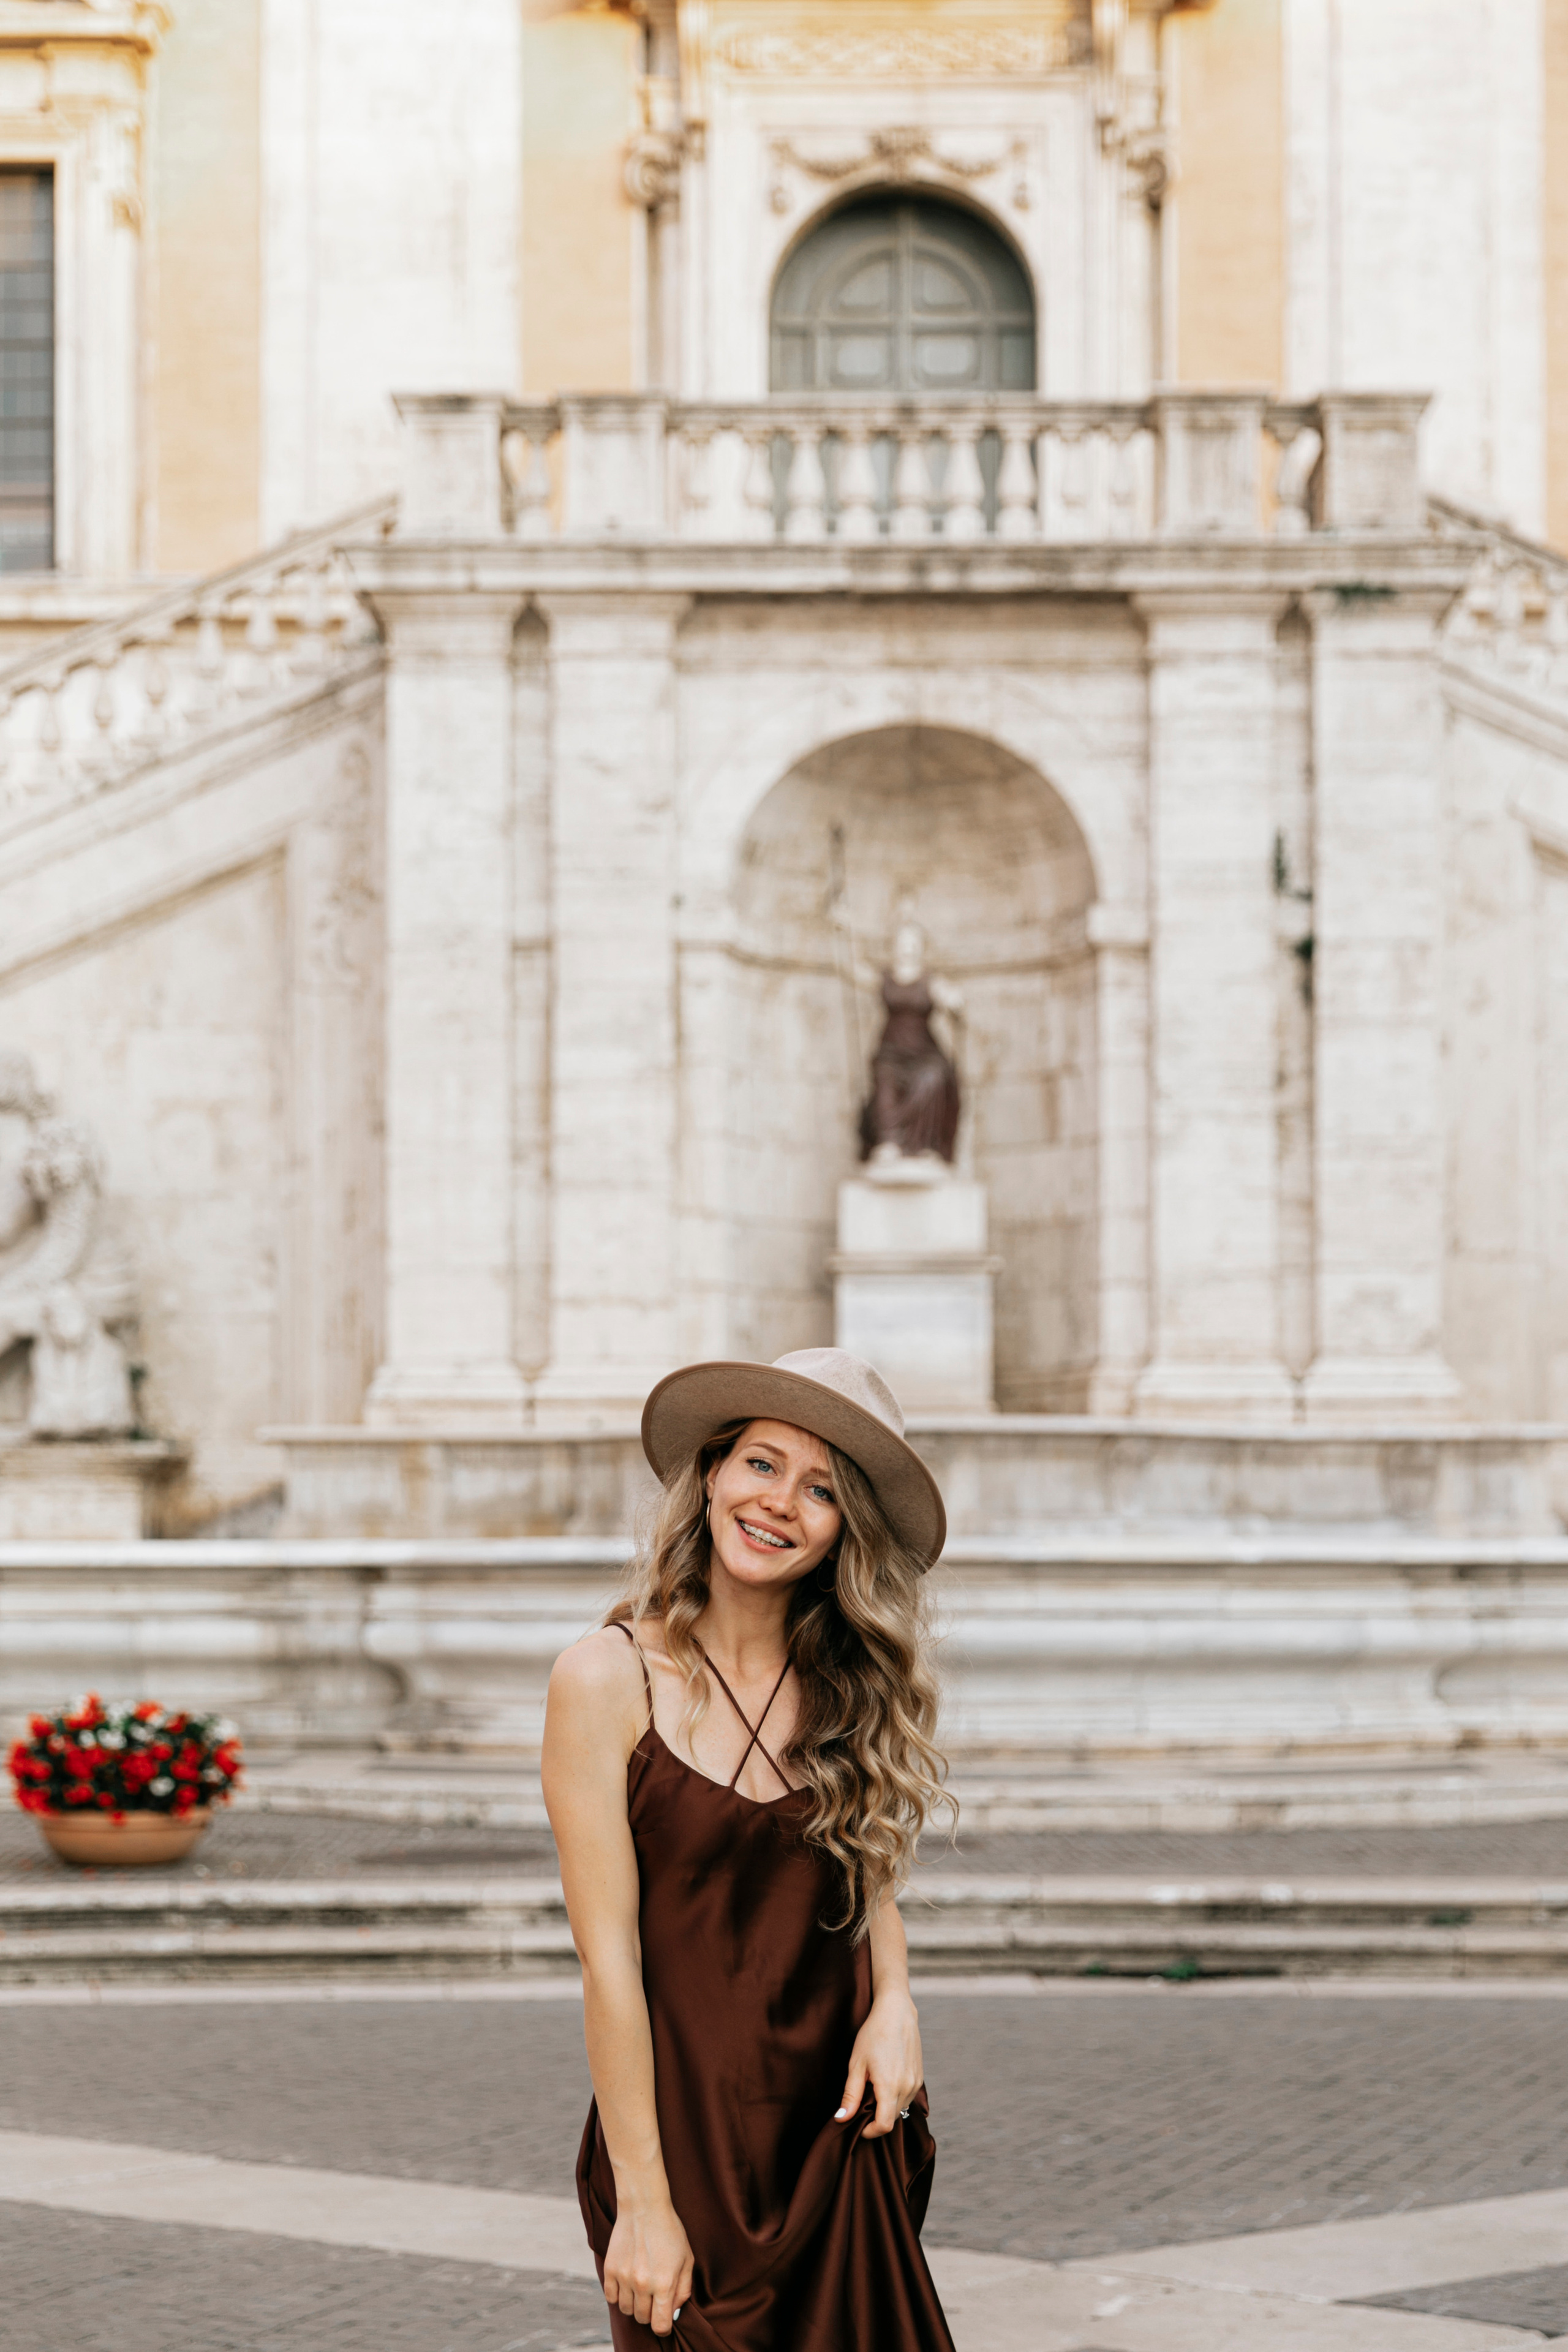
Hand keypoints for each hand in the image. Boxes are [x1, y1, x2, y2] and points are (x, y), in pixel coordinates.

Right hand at [603, 2198, 694, 2336]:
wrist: (644, 2207)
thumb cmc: (670, 2232)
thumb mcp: (687, 2260)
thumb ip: (683, 2291)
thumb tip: (672, 2314)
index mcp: (664, 2284)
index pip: (660, 2325)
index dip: (663, 2327)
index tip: (664, 2319)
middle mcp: (643, 2284)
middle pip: (642, 2319)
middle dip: (650, 2312)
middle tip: (654, 2296)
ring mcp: (624, 2277)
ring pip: (626, 2310)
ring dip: (634, 2303)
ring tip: (641, 2286)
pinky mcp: (610, 2269)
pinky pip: (611, 2297)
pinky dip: (618, 2295)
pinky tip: (627, 2282)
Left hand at [834, 1989, 922, 2139]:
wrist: (896, 2012)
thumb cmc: (873, 2034)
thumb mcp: (856, 2064)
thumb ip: (850, 2095)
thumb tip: (841, 2119)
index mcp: (890, 2086)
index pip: (884, 2125)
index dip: (870, 2132)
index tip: (859, 2126)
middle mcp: (907, 2087)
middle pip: (892, 2119)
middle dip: (876, 2119)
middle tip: (861, 2105)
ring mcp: (916, 2083)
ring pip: (901, 2108)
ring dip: (887, 2108)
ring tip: (873, 2089)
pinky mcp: (919, 2077)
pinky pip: (907, 2097)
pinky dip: (896, 2098)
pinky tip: (885, 2081)